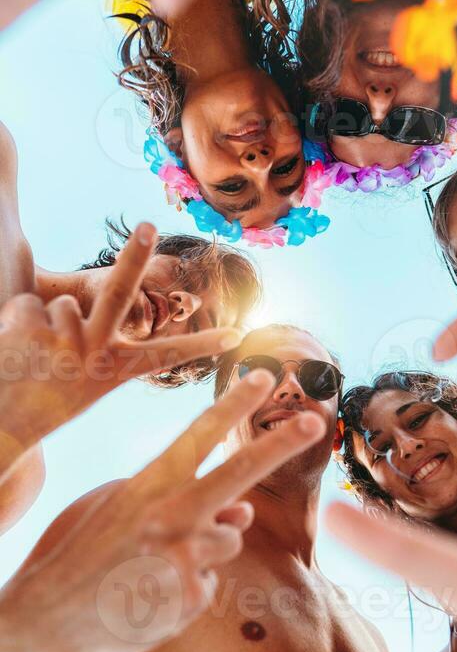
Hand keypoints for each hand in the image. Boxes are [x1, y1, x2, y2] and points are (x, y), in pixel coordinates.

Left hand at [0, 221, 238, 475]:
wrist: (1, 426)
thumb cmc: (44, 400)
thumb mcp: (79, 377)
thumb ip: (93, 341)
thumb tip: (92, 304)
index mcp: (114, 370)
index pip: (166, 355)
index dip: (202, 344)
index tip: (237, 336)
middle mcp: (95, 354)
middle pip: (119, 292)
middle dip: (135, 256)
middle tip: (148, 225)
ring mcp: (63, 340)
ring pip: (61, 305)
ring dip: (44, 321)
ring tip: (32, 355)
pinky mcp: (30, 328)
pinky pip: (26, 305)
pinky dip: (15, 320)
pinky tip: (13, 349)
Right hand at [2, 369, 324, 651]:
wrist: (48, 621)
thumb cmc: (85, 553)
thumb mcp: (120, 509)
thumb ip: (179, 497)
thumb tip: (243, 507)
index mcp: (147, 484)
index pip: (198, 434)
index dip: (233, 403)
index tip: (264, 376)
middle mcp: (170, 514)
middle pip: (239, 471)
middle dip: (281, 443)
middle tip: (317, 422)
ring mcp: (183, 557)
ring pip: (228, 537)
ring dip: (205, 548)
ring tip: (154, 564)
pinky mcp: (190, 598)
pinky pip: (211, 582)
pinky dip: (189, 587)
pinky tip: (152, 595)